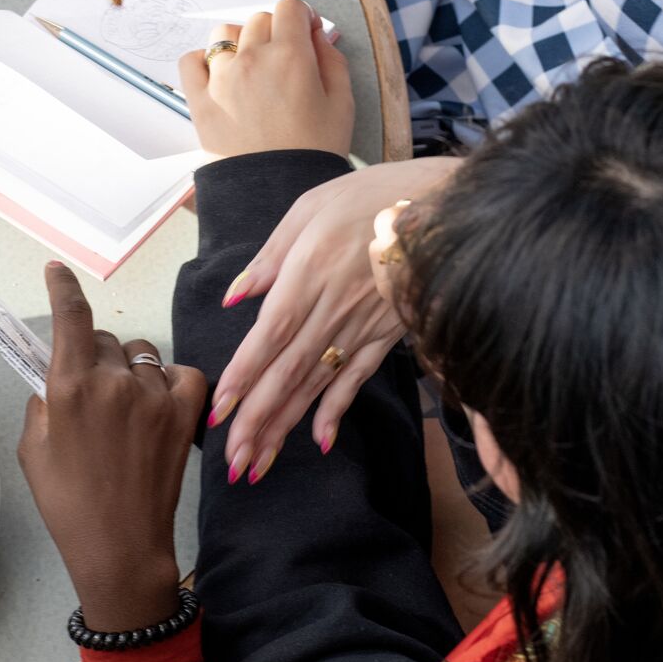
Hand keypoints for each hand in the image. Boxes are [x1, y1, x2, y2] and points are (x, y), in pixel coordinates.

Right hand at [18, 263, 207, 632]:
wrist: (120, 546)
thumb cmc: (68, 504)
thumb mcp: (34, 450)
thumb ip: (43, 403)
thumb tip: (56, 379)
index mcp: (69, 387)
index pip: (69, 317)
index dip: (63, 287)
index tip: (57, 269)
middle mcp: (113, 381)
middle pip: (103, 339)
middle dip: (93, 356)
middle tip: (92, 394)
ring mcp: (155, 394)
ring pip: (141, 354)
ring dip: (130, 370)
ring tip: (125, 410)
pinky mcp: (186, 411)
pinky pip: (180, 372)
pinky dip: (169, 382)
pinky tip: (158, 405)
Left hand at [178, 0, 352, 160]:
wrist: (277, 193)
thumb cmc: (314, 152)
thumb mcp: (342, 103)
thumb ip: (331, 60)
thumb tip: (317, 35)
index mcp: (291, 57)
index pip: (289, 7)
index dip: (300, 16)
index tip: (304, 32)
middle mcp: (253, 60)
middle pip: (259, 19)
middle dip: (275, 31)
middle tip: (283, 58)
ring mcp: (221, 78)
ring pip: (224, 33)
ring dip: (240, 41)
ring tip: (252, 67)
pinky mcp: (199, 100)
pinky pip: (191, 61)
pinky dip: (203, 61)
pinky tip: (220, 75)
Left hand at [210, 157, 461, 480]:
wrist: (442, 205)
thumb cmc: (369, 198)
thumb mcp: (309, 209)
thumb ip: (270, 257)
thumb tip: (235, 297)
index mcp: (308, 274)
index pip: (269, 336)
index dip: (244, 376)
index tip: (220, 412)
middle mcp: (333, 309)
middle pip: (289, 372)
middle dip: (258, 420)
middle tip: (235, 462)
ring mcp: (362, 327)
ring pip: (317, 384)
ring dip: (286, 426)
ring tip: (260, 463)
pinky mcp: (386, 335)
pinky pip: (357, 378)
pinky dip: (338, 410)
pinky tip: (319, 439)